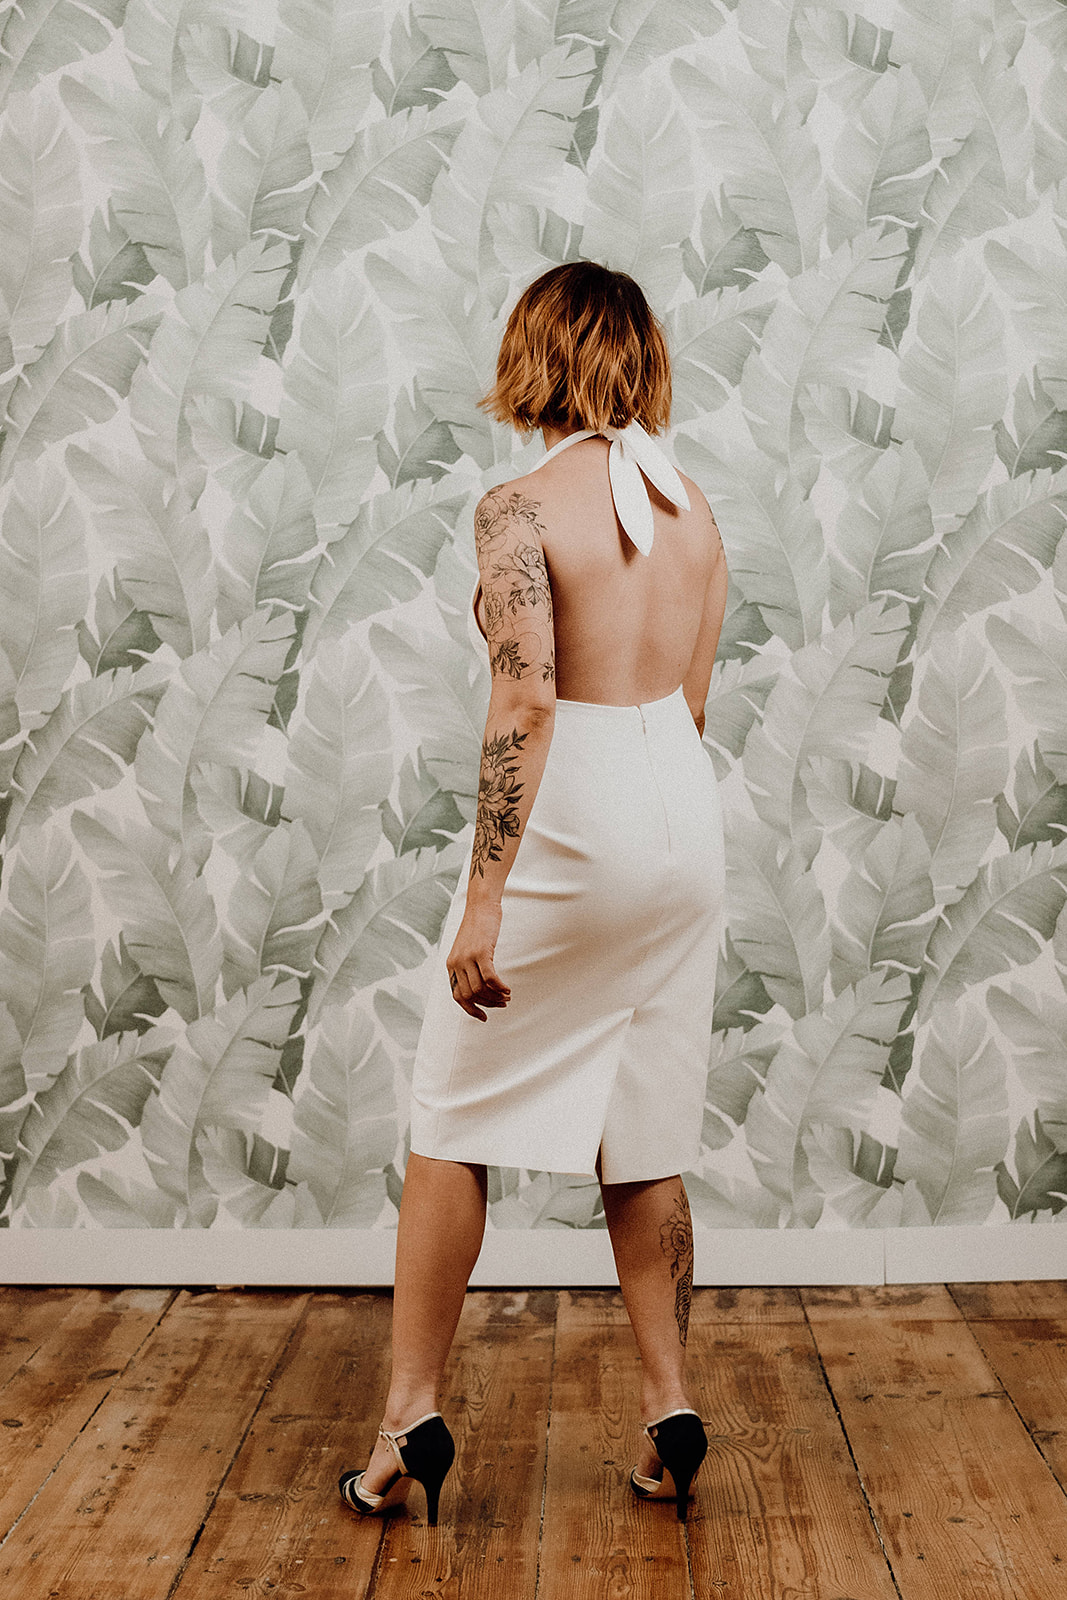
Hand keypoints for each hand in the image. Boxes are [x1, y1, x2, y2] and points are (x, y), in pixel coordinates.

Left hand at [446, 899, 509, 1021]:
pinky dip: (500, 987)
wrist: (481, 905)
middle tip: (501, 1004)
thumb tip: (479, 988)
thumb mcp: (467, 949)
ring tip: (506, 997)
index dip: (471, 1010)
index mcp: (451, 965)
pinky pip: (490, 978)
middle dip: (487, 1004)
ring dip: (495, 997)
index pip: (458, 996)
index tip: (484, 1017)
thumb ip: (467, 966)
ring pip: (480, 989)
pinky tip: (508, 989)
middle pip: (470, 995)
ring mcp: (467, 958)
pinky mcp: (481, 952)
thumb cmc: (478, 927)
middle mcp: (456, 963)